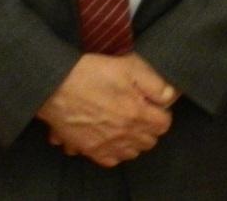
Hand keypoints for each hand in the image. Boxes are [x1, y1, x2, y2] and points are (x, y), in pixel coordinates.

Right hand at [37, 53, 176, 166]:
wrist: (55, 85)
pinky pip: (110, 160)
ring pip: (131, 153)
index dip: (162, 113)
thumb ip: (156, 84)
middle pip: (149, 141)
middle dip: (150, 128)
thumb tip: (171, 96)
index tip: (155, 106)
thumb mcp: (131, 67)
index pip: (164, 124)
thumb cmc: (93, 73)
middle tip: (142, 114)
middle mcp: (123, 134)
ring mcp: (105, 144)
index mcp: (137, 114)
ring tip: (128, 125)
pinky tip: (112, 138)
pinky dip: (114, 152)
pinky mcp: (88, 149)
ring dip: (134, 141)